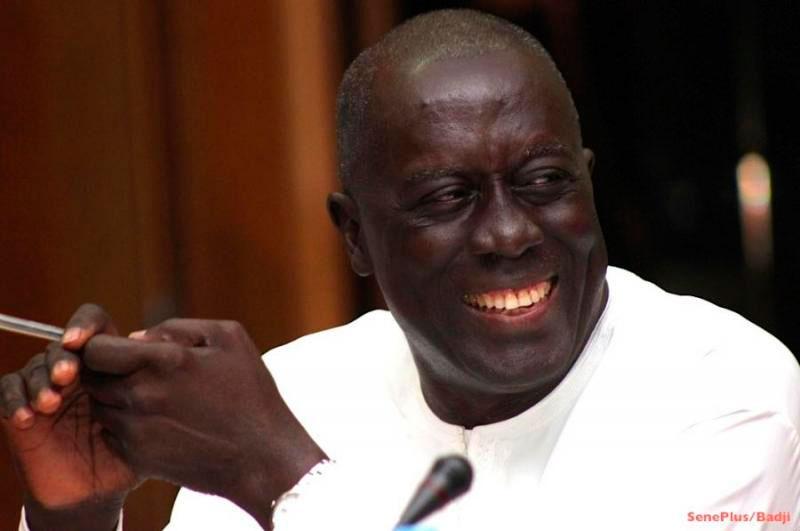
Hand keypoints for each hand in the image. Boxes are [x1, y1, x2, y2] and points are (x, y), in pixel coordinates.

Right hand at [0, 304, 137, 530]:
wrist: (97, 489)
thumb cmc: (130, 450)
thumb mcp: (150, 420)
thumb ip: (155, 391)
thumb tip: (159, 358)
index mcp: (106, 364)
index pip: (93, 325)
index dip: (84, 324)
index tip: (79, 339)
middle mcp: (75, 372)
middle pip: (61, 347)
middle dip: (62, 358)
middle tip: (68, 376)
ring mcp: (47, 390)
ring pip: (34, 367)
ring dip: (40, 380)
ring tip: (50, 402)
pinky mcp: (21, 412)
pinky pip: (8, 390)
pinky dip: (13, 399)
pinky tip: (27, 416)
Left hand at [81, 318, 325, 527]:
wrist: (262, 456)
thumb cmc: (251, 392)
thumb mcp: (229, 338)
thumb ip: (178, 328)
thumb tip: (136, 337)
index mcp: (164, 361)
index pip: (97, 350)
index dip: (101, 346)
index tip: (118, 350)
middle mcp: (143, 395)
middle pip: (92, 379)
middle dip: (107, 371)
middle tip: (137, 373)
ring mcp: (137, 430)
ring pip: (100, 406)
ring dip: (117, 398)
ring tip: (154, 398)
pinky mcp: (138, 457)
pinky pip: (112, 434)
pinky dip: (126, 426)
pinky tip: (159, 423)